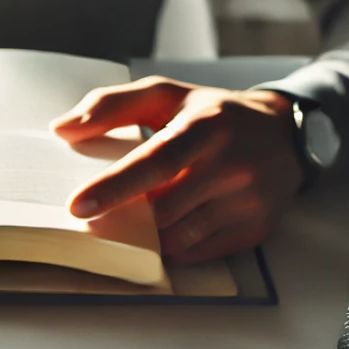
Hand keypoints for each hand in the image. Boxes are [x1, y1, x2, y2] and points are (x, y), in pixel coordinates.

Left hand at [53, 78, 304, 262]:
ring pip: (177, 237)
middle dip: (127, 215)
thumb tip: (62, 129)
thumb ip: (112, 106)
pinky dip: (176, 243)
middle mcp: (232, 165)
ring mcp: (248, 202)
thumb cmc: (213, 114)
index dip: (115, 187)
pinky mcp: (256, 230)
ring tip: (146, 211)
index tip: (77, 207)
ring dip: (151, 232)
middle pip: (162, 209)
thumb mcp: (167, 95)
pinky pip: (197, 253)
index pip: (155, 162)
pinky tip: (175, 222)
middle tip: (104, 211)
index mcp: (207, 126)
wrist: (286, 135)